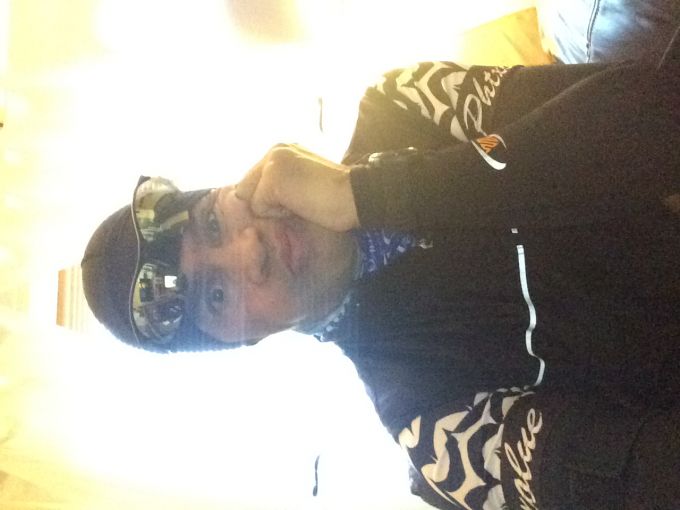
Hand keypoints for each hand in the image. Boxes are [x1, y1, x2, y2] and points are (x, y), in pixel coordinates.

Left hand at [236, 144, 359, 231]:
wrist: (356, 195)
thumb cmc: (336, 196)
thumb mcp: (303, 181)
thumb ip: (280, 183)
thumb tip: (251, 199)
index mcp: (282, 149)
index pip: (252, 179)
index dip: (266, 197)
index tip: (296, 198)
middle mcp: (275, 151)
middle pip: (245, 188)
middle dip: (265, 202)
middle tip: (299, 200)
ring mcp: (272, 163)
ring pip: (251, 199)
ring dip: (273, 209)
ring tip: (302, 202)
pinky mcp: (273, 180)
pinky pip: (259, 208)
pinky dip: (278, 214)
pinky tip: (301, 205)